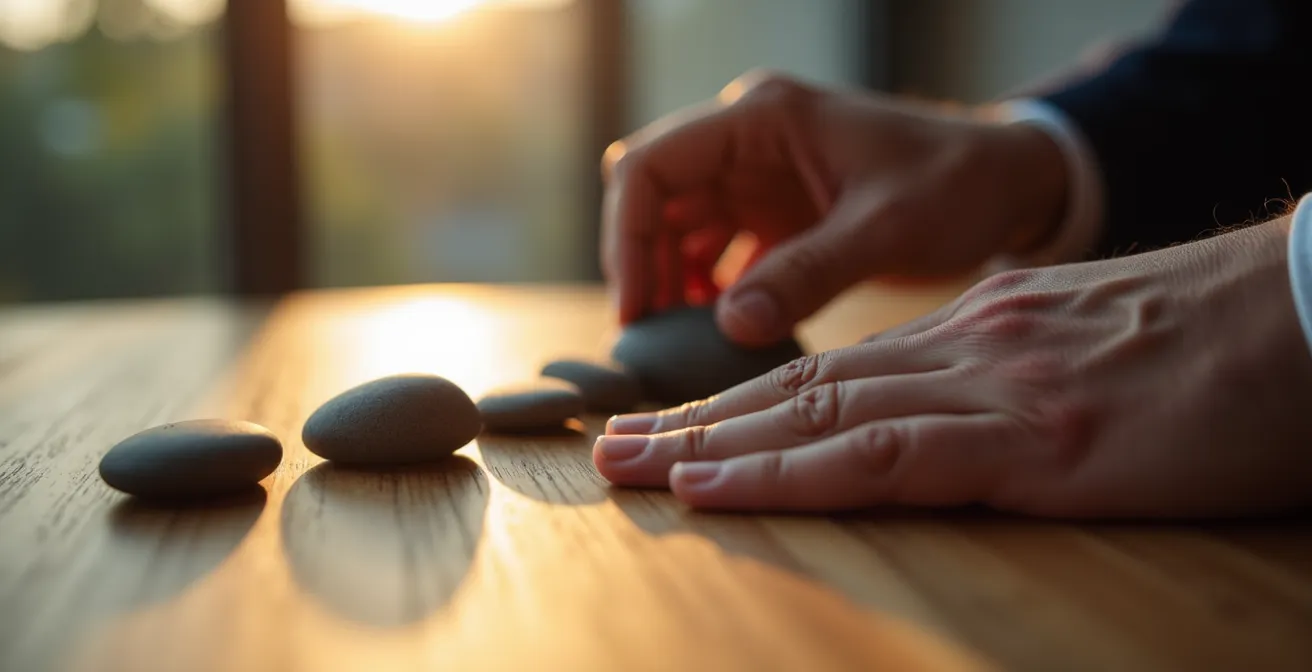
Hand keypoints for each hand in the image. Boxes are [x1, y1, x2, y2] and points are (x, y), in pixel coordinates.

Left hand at [594, 219, 1311, 517]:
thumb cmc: (1224, 346)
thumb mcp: (1094, 345)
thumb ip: (1014, 368)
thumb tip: (961, 400)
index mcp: (979, 333)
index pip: (831, 370)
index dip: (742, 401)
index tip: (675, 428)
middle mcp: (964, 350)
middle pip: (800, 388)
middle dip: (698, 421)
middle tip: (612, 446)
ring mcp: (992, 389)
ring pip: (816, 415)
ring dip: (714, 445)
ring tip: (630, 467)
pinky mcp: (1035, 439)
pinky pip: (882, 454)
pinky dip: (789, 471)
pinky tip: (720, 485)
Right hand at [600, 70, 1068, 345]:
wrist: (1009, 184)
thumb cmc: (958, 185)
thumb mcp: (887, 228)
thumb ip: (809, 274)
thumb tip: (730, 326)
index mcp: (763, 118)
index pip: (651, 165)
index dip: (627, 237)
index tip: (637, 309)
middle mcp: (747, 139)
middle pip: (653, 198)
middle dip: (641, 266)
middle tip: (649, 341)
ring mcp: (757, 175)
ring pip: (675, 227)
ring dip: (667, 281)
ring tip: (679, 344)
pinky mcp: (773, 211)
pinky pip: (713, 250)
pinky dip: (704, 290)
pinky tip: (719, 331)